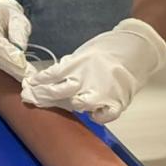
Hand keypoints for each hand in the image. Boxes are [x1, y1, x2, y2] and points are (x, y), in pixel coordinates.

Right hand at [0, 0, 31, 78]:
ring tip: (27, 77)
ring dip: (12, 70)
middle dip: (14, 68)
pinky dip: (10, 68)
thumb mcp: (16, 15)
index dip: (11, 56)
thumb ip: (18, 31)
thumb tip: (20, 50)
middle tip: (29, 76)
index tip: (23, 65)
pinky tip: (20, 73)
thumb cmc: (4, 10)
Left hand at [21, 18, 165, 122]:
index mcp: (77, 64)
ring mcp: (101, 91)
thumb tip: (56, 75)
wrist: (137, 48)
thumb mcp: (84, 52)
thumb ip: (71, 65)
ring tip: (67, 103)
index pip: (51, 75)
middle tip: (33, 98)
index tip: (28, 86)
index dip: (38, 82)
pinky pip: (103, 116)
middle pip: (58, 91)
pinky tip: (93, 114)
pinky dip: (97, 117)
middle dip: (44, 96)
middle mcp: (85, 78)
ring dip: (71, 105)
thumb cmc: (109, 49)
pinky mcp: (117, 102)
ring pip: (78, 104)